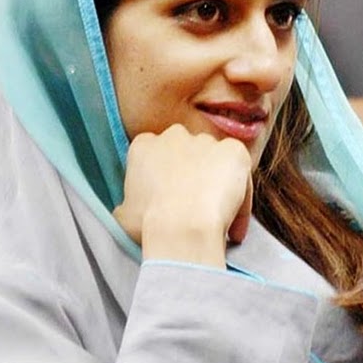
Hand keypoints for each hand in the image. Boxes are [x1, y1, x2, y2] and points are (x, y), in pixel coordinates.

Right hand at [113, 124, 253, 266]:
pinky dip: (241, 192)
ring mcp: (206, 140)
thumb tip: (127, 210)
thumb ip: (127, 203)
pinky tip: (234, 223)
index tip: (167, 201)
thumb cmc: (148, 225)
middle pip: (186, 152)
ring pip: (215, 161)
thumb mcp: (121, 214)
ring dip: (216, 183)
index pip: (154, 154)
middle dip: (191, 174)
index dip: (163, 179)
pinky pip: (239, 169)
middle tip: (194, 207)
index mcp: (144, 145)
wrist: (182, 227)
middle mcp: (174, 135)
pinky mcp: (234, 150)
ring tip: (217, 220)